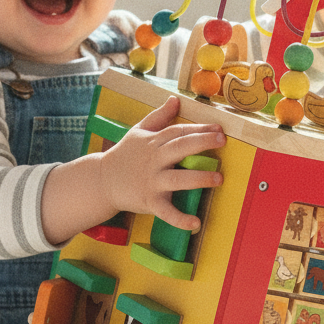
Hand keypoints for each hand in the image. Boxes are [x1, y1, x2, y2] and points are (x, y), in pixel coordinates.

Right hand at [98, 96, 223, 230]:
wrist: (102, 180)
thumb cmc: (125, 155)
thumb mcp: (139, 131)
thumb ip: (159, 116)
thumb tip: (175, 99)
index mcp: (153, 142)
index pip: (178, 132)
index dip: (199, 129)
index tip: (218, 128)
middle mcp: (154, 160)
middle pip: (179, 148)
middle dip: (202, 143)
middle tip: (222, 141)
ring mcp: (152, 181)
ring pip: (177, 179)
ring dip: (198, 179)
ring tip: (218, 178)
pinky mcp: (149, 202)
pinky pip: (166, 212)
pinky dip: (180, 219)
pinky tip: (195, 224)